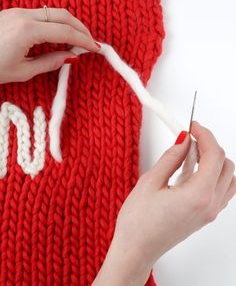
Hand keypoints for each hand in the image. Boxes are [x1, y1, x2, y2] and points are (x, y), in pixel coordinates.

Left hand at [0, 7, 98, 83]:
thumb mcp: (23, 71)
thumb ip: (50, 62)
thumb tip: (70, 58)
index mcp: (28, 31)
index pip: (65, 32)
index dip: (83, 41)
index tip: (96, 49)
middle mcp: (24, 16)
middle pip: (63, 15)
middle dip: (81, 28)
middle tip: (92, 43)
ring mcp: (19, 12)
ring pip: (54, 12)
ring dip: (70, 25)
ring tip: (80, 41)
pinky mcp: (15, 14)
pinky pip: (43, 15)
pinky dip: (58, 24)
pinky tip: (62, 36)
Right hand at [93, 121, 235, 285]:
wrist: (136, 249)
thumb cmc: (138, 222)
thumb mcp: (150, 182)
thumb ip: (171, 158)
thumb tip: (183, 141)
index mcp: (198, 195)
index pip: (214, 155)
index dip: (205, 135)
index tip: (193, 127)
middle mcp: (210, 205)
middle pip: (226, 165)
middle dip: (210, 146)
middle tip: (191, 138)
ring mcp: (209, 212)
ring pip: (228, 178)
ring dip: (214, 161)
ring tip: (192, 154)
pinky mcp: (204, 216)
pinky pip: (220, 190)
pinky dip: (212, 175)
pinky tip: (191, 171)